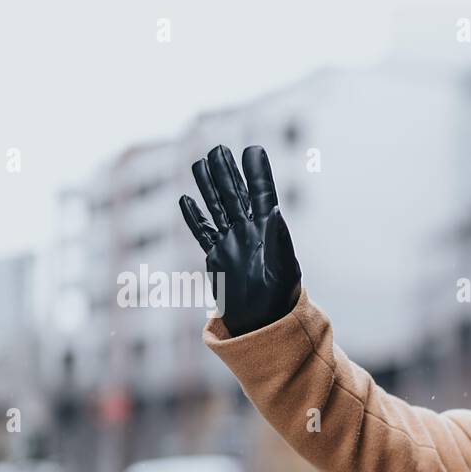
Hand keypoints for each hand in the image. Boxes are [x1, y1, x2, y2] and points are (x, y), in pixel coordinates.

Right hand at [179, 145, 301, 336]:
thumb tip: (274, 210)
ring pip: (216, 208)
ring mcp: (230, 243)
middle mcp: (248, 232)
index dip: (257, 173)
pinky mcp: (216, 258)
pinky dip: (194, 218)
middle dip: (226, 172)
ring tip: (200, 163)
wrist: (264, 324)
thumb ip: (278, 239)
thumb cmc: (281, 299)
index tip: (253, 150)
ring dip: (208, 186)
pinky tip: (185, 200)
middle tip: (218, 148)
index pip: (261, 194)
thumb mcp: (284, 268)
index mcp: (268, 231)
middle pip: (234, 195)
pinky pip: (203, 233)